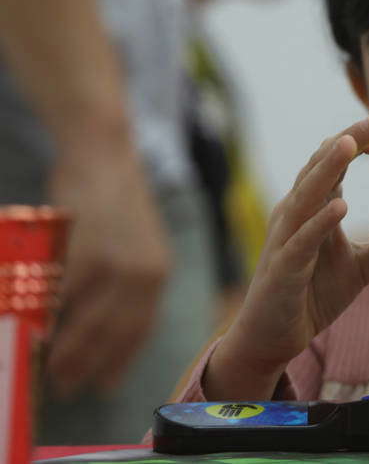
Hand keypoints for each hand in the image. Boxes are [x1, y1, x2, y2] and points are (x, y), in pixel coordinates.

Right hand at [46, 149, 171, 397]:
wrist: (103, 155)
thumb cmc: (112, 199)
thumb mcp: (133, 244)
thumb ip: (125, 281)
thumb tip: (99, 322)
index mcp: (158, 272)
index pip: (141, 329)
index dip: (121, 360)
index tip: (104, 385)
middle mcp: (145, 274)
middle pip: (115, 334)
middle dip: (90, 365)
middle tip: (67, 386)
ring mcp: (117, 266)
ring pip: (89, 322)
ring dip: (68, 351)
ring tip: (50, 369)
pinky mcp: (89, 255)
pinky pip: (66, 297)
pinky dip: (51, 318)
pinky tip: (37, 331)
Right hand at [207, 114, 368, 399]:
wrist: (272, 338)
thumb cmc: (310, 295)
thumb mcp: (359, 268)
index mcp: (312, 209)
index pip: (335, 165)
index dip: (359, 144)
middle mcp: (295, 215)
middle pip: (321, 168)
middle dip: (348, 141)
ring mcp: (286, 239)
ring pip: (306, 195)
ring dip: (328, 168)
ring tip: (349, 144)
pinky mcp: (283, 268)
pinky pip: (302, 241)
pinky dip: (320, 222)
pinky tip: (340, 205)